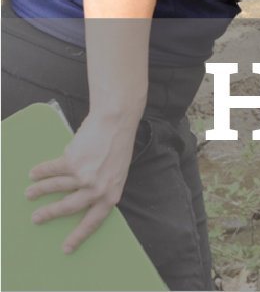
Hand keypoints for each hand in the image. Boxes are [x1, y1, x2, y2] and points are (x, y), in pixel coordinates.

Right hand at [26, 113, 137, 253]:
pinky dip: (41, 172)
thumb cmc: (118, 146)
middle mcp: (97, 190)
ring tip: (30, 194)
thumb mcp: (117, 174)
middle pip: (68, 208)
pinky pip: (51, 170)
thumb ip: (103, 188)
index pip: (93, 221)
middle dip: (49, 214)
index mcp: (111, 195)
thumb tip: (85, 201)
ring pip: (55, 188)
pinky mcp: (71, 163)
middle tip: (36, 219)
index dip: (79, 236)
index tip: (67, 248)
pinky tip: (35, 173)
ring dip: (40, 191)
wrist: (116, 122)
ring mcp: (83, 177)